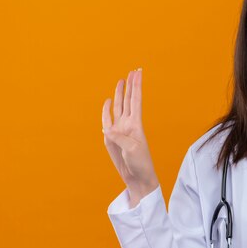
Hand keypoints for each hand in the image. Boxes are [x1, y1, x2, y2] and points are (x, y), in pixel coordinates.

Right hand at [102, 68, 158, 195]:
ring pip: (119, 107)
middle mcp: (128, 124)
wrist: (137, 176)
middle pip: (129, 100)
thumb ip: (119, 137)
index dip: (137, 86)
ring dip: (120, 94)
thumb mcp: (131, 149)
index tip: (138, 72)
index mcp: (136, 124)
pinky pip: (107, 120)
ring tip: (121, 81)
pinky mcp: (111, 138)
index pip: (136, 100)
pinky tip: (109, 101)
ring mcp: (120, 130)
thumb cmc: (139, 163)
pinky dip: (107, 110)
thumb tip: (107, 129)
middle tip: (132, 71)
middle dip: (130, 86)